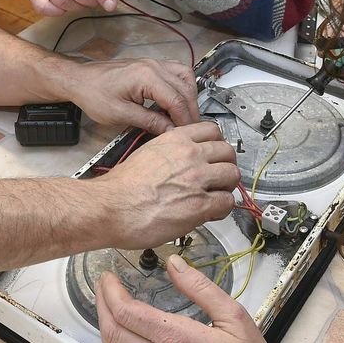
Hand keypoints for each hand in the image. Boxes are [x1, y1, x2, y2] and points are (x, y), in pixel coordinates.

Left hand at [64, 57, 199, 132]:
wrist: (80, 80)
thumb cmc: (94, 94)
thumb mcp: (121, 114)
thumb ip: (150, 122)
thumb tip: (171, 131)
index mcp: (146, 76)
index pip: (177, 100)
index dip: (185, 120)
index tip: (187, 134)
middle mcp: (154, 66)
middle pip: (185, 89)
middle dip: (191, 111)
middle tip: (190, 129)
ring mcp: (153, 63)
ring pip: (186, 77)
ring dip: (190, 96)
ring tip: (186, 116)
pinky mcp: (151, 65)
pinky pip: (177, 71)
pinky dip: (184, 85)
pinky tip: (180, 99)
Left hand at [96, 252, 266, 342]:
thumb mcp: (233, 317)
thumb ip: (202, 289)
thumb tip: (175, 263)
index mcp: (177, 340)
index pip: (127, 314)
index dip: (110, 292)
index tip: (109, 277)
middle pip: (113, 333)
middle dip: (102, 305)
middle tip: (104, 286)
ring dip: (107, 324)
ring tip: (110, 303)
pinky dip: (119, 341)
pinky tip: (125, 328)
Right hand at [102, 123, 238, 247]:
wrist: (111, 207)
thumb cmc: (121, 187)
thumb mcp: (147, 153)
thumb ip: (170, 153)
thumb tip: (181, 163)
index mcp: (176, 140)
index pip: (212, 130)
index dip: (216, 144)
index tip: (214, 154)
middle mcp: (190, 155)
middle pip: (227, 151)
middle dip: (225, 164)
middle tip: (218, 176)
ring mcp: (197, 179)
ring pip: (232, 175)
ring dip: (227, 186)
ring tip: (217, 195)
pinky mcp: (200, 204)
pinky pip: (228, 202)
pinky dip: (223, 208)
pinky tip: (212, 212)